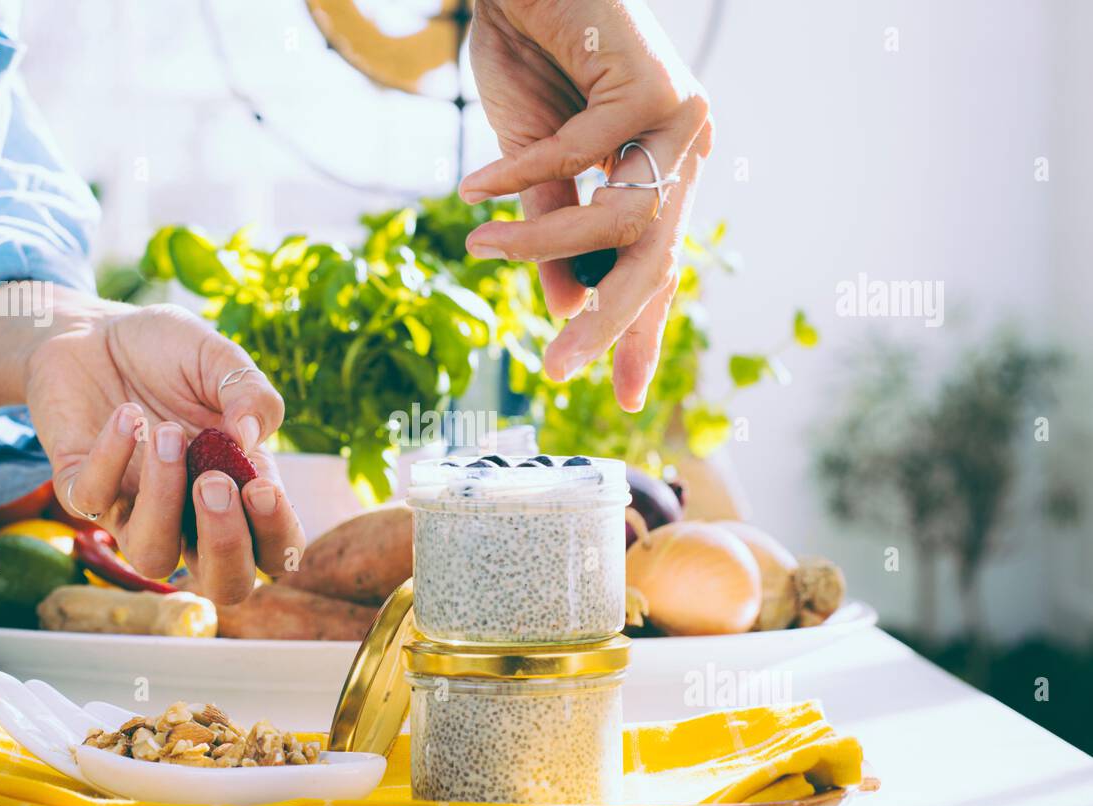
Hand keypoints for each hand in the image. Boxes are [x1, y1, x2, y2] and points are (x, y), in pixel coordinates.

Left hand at [0, 285, 304, 604]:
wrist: (95, 332)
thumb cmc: (170, 353)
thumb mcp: (221, 359)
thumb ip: (251, 393)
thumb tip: (249, 438)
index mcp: (240, 489)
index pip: (275, 550)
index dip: (277, 534)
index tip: (262, 486)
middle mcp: (192, 514)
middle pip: (224, 583)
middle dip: (226, 544)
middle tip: (214, 484)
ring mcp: (135, 508)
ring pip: (153, 556)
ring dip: (164, 500)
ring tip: (167, 432)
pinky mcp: (81, 488)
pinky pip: (93, 499)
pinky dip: (112, 457)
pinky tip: (127, 415)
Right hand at [462, 0, 713, 410]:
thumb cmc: (529, 57)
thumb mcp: (532, 163)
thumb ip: (553, 228)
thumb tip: (566, 305)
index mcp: (660, 170)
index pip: (657, 266)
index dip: (641, 331)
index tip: (625, 397)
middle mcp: (683, 147)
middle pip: (656, 257)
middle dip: (608, 321)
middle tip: (555, 370)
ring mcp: (679, 115)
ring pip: (622, 216)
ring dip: (542, 241)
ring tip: (478, 245)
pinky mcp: (655, 82)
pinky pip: (580, 156)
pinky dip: (519, 175)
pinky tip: (473, 187)